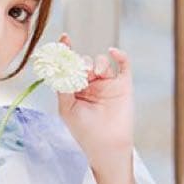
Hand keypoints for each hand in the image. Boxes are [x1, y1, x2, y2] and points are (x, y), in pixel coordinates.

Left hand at [55, 32, 134, 167]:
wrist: (107, 145)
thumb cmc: (84, 131)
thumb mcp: (67, 108)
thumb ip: (62, 86)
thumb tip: (60, 65)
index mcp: (74, 89)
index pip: (69, 67)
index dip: (66, 51)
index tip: (65, 39)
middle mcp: (90, 84)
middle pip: (84, 62)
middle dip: (82, 63)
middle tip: (83, 72)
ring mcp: (107, 84)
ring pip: (101, 61)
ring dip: (97, 63)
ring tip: (96, 74)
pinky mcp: (123, 85)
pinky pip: (123, 64)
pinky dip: (119, 56)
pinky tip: (113, 52)